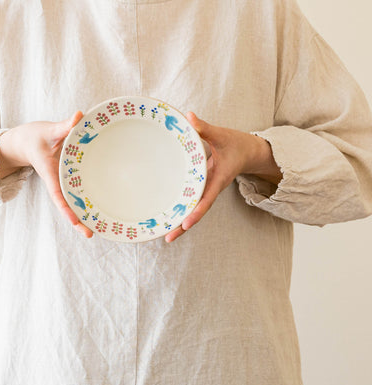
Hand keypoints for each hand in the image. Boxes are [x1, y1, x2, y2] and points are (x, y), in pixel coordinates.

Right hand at [0, 111, 92, 238]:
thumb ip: (64, 125)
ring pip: (73, 204)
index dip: (66, 209)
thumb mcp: (49, 130)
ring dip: (83, 216)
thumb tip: (79, 116)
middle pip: (67, 206)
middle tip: (91, 234)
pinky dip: (86, 204)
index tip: (75, 221)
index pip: (58, 195)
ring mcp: (62, 183)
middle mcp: (57, 183)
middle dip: (77, 221)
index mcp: (51, 175)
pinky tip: (99, 211)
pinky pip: (76, 194)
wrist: (25, 142)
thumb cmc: (35, 137)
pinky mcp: (67, 181)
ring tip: (98, 230)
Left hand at [164, 111, 281, 242]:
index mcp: (218, 180)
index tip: (185, 224)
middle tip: (167, 239)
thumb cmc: (237, 144)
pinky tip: (168, 217)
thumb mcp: (222, 135)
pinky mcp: (203, 189)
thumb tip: (189, 117)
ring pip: (193, 210)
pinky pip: (192, 203)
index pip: (207, 200)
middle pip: (196, 212)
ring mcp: (207, 191)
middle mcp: (211, 189)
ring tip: (163, 236)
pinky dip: (181, 211)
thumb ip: (205, 128)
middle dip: (183, 226)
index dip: (196, 212)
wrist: (249, 152)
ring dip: (180, 223)